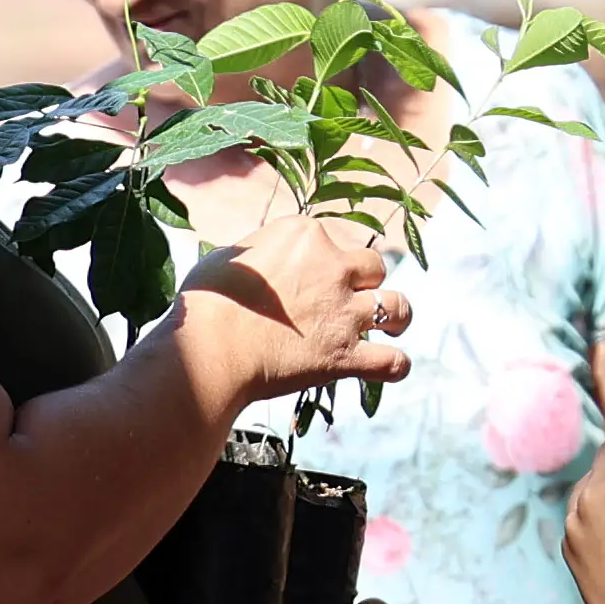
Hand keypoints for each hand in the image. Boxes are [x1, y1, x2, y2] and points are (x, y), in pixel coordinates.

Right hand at [187, 199, 408, 402]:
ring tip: (392, 326)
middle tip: (351, 300)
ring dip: (398, 316)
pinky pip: (393, 362)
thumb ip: (259, 254)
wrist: (209, 348)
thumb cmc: (206, 302)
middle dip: (367, 282)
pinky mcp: (345, 355)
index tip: (308, 279)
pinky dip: (396, 366)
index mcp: (304, 235)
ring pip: (398, 307)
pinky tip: (390, 368)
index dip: (326, 261)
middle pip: (374, 266)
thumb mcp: (230, 258)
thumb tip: (261, 261)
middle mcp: (333, 267)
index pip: (334, 241)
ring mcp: (344, 312)